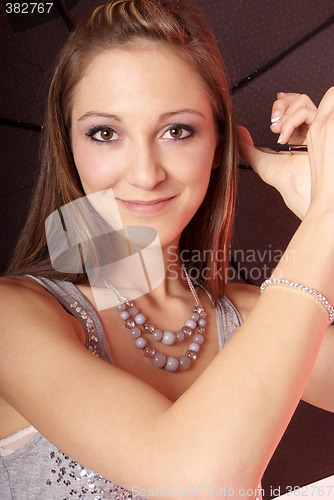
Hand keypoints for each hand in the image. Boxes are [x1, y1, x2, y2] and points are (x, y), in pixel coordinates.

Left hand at [238, 92, 317, 219]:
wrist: (297, 190)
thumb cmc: (285, 180)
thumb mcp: (261, 160)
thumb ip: (247, 147)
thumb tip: (237, 131)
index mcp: (296, 135)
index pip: (292, 109)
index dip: (282, 105)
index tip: (272, 117)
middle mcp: (308, 130)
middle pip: (299, 100)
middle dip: (281, 104)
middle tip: (273, 123)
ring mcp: (316, 127)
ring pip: (304, 101)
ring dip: (285, 112)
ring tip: (278, 131)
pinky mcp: (321, 127)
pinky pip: (308, 110)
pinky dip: (292, 119)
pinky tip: (285, 136)